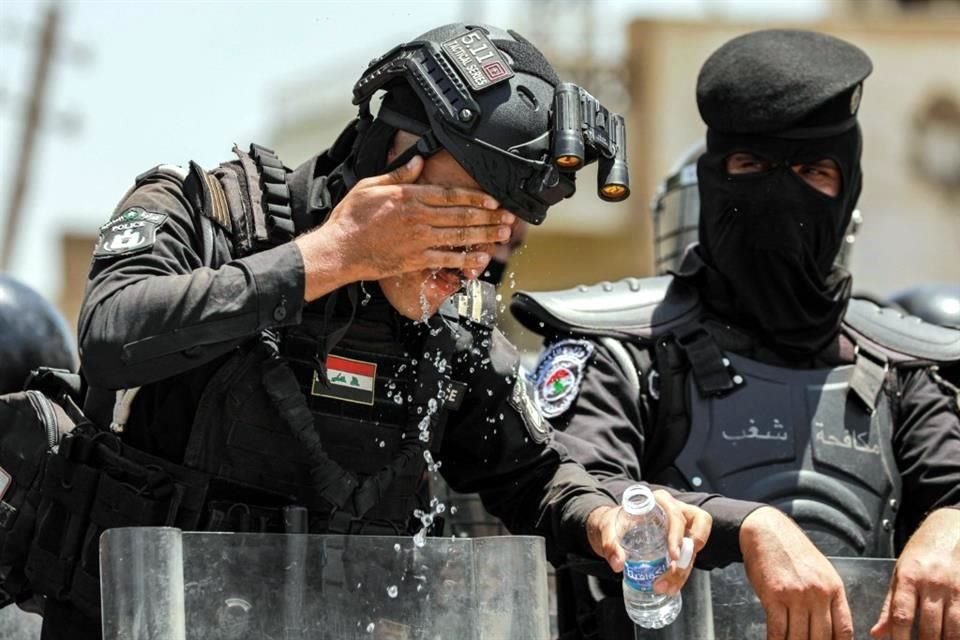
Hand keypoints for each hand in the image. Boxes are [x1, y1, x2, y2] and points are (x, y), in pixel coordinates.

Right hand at [295, 155, 514, 301]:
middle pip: (461, 216)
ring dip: (484, 235)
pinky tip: (480, 260)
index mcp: (408, 197)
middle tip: (507, 218)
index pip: (450, 195)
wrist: (339, 250)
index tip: (492, 200)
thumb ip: (397, 174)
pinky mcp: (416, 260)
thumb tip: (417, 161)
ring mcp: (419, 240)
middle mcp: (418, 218)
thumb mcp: (370, 186)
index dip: (475, 197)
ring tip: (502, 234)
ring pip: (459, 236)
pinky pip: (446, 260)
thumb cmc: (350, 219)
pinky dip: (465, 260)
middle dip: (488, 216)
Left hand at [586, 489, 710, 594]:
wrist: (612, 529)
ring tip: (667, 587)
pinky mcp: (679, 545)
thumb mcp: (606, 528)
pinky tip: (670, 586)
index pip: (676, 515)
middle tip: (671, 574)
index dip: (678, 535)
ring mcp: (680, 530)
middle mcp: (675, 514)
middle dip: (685, 558)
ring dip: (683, 571)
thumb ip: (609, 543)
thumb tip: (618, 564)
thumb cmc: (613, 522)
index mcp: (659, 502)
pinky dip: (680, 575)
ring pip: (692, 550)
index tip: (673, 556)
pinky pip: (686, 559)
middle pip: (691, 534)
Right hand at [740, 506, 852, 639]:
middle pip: (821, 638)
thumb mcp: (821, 571)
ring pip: (798, 637)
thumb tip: (832, 628)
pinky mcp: (774, 595)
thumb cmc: (792, 551)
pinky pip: (777, 629)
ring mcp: (796, 595)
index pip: (844, 630)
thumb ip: (828, 598)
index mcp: (834, 588)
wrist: (767, 531)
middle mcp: (818, 593)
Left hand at [871, 507, 959, 639]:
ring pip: (952, 628)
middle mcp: (931, 584)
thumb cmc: (920, 554)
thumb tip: (877, 633)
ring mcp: (953, 588)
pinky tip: (951, 637)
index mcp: (908, 578)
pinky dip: (958, 633)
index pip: (901, 615)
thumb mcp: (899, 573)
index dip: (899, 638)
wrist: (949, 530)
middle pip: (928, 627)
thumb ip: (890, 605)